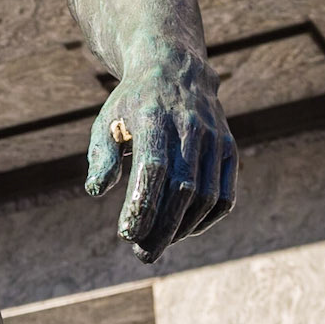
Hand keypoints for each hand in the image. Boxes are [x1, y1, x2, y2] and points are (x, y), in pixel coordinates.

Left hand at [85, 47, 235, 262]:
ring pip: (204, 196)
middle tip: (142, 254)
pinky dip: (205, 220)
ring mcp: (214, 140)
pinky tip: (183, 231)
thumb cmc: (133, 104)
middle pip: (181, 189)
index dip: (143, 204)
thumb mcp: (107, 121)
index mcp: (155, 118)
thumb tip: (96, 191)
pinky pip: (224, 196)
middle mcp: (191, 128)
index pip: (154, 168)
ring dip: (181, 229)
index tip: (127, 234)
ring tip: (156, 246)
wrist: (176, 70)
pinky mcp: (228, 150)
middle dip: (162, 228)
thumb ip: (101, 156)